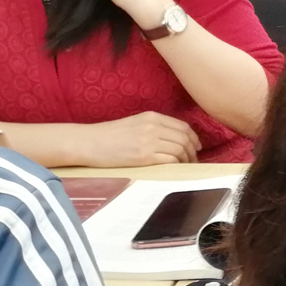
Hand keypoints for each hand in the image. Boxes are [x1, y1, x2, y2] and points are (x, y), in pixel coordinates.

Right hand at [73, 111, 201, 166]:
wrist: (89, 142)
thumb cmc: (108, 135)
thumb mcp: (134, 123)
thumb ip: (153, 127)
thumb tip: (172, 138)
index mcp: (152, 117)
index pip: (183, 126)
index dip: (194, 138)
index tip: (197, 146)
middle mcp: (153, 127)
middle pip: (184, 138)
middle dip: (193, 150)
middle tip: (193, 159)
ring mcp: (148, 141)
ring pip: (180, 149)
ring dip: (186, 159)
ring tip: (185, 166)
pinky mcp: (143, 156)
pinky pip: (169, 160)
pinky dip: (176, 164)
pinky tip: (175, 168)